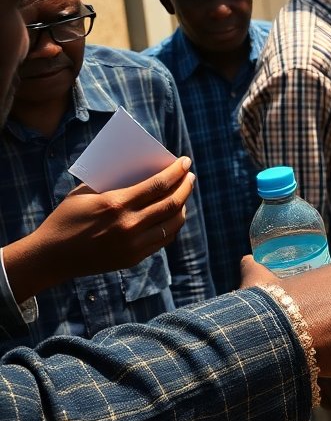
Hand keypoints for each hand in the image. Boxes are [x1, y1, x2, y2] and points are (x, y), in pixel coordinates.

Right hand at [4, 157, 194, 301]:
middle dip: (185, 186)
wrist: (51, 257)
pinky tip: (173, 216)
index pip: (158, 185)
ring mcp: (133, 244)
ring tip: (183, 195)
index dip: (176, 172)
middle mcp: (129, 225)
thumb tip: (142, 171)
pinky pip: (163, 240)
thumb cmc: (65, 219)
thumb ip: (112, 184)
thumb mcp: (84, 194)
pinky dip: (172, 225)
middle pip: (171, 203)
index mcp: (116, 204)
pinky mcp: (133, 258)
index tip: (185, 162)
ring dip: (182, 206)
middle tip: (190, 176)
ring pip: (172, 223)